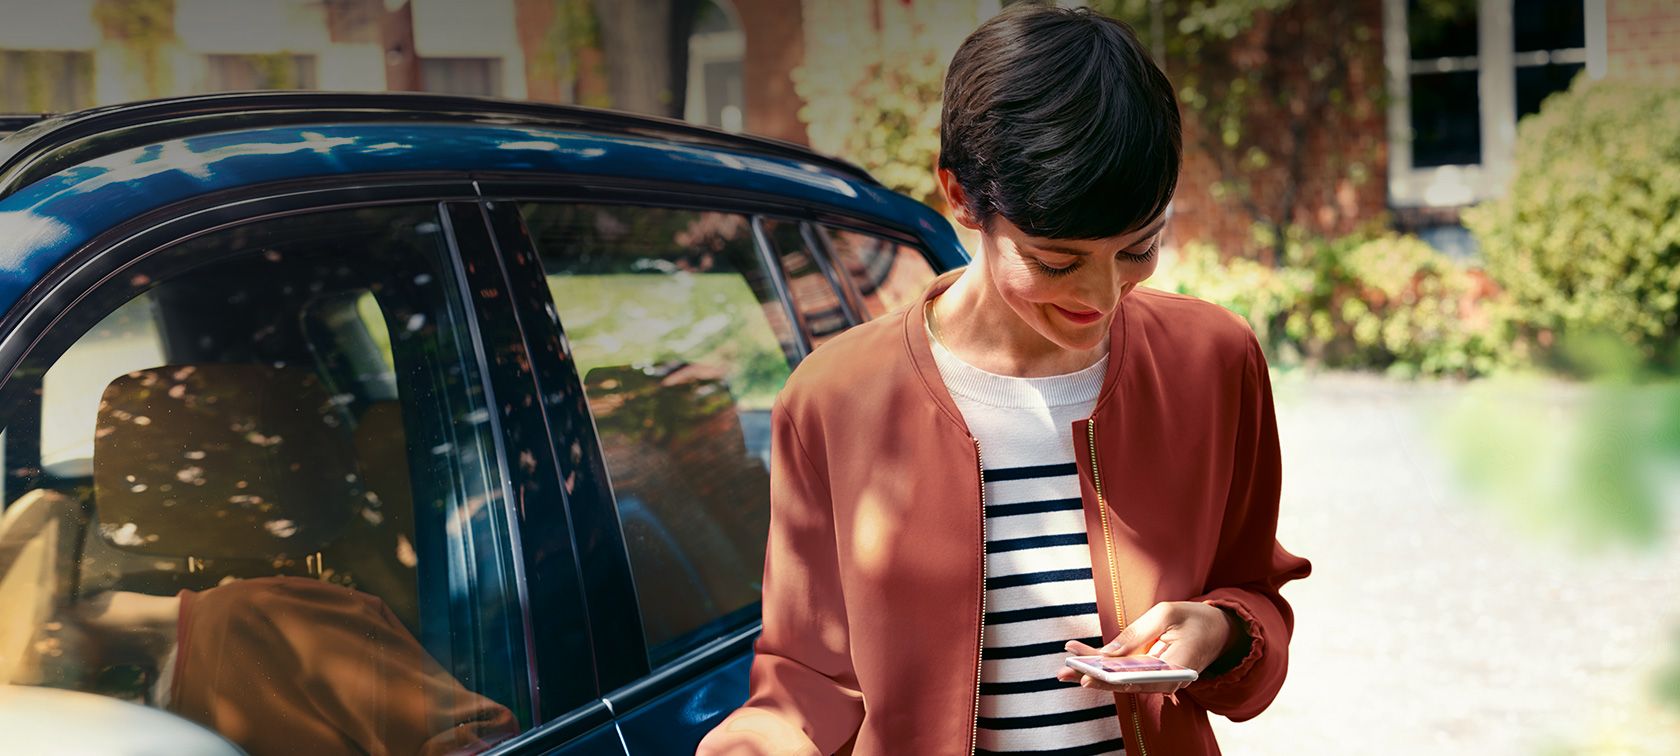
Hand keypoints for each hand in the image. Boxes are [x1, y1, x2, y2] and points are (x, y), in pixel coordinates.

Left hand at [1055, 601, 1244, 694]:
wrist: (1219, 630)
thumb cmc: (1195, 618)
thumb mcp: (1166, 613)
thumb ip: (1137, 633)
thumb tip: (1108, 652)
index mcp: (1177, 669)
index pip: (1139, 680)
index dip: (1111, 680)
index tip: (1087, 678)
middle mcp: (1166, 680)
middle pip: (1125, 683)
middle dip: (1092, 677)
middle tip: (1064, 672)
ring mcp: (1157, 677)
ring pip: (1121, 679)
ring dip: (1092, 672)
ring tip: (1064, 668)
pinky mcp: (1150, 669)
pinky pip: (1124, 670)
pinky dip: (1102, 663)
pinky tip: (1079, 655)